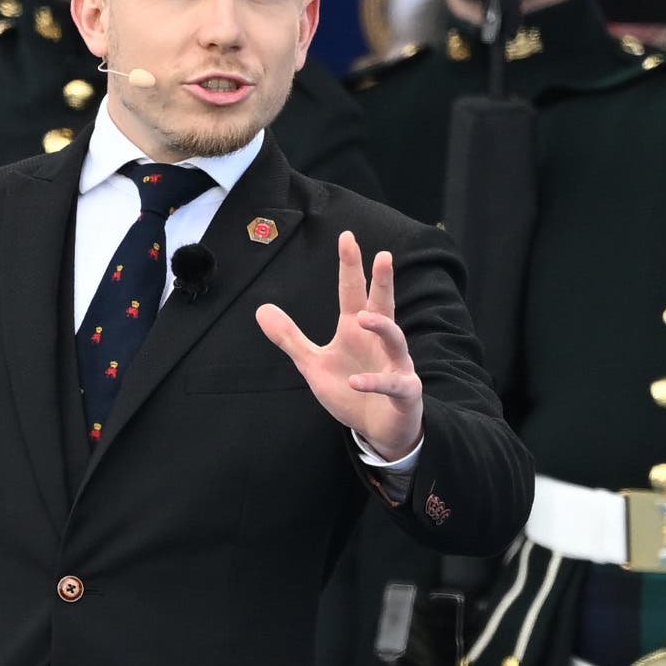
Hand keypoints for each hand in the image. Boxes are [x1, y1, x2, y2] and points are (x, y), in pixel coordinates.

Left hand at [254, 232, 423, 462]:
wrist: (379, 428)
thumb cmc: (350, 388)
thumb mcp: (313, 363)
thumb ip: (290, 338)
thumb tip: (261, 309)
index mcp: (356, 329)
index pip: (353, 291)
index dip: (350, 265)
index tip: (347, 237)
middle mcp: (379, 340)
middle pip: (383, 304)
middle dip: (383, 281)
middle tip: (383, 255)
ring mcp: (396, 364)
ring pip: (395, 339)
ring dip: (381, 327)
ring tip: (362, 317)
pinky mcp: (405, 390)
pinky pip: (393, 382)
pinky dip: (375, 381)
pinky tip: (357, 381)